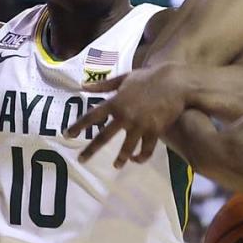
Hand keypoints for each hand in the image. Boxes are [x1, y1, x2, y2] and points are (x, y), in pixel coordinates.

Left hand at [67, 64, 186, 167]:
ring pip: (126, 148)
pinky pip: (146, 149)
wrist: (176, 82)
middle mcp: (125, 116)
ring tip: (116, 166)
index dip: (78, 126)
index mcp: (116, 102)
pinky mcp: (154, 131)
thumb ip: (104, 85)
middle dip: (91, 150)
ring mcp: (140, 125)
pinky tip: (137, 159)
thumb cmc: (149, 77)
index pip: (92, 116)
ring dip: (120, 159)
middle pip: (103, 137)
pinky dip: (141, 157)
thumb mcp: (125, 78)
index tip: (67, 135)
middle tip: (81, 160)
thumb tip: (83, 86)